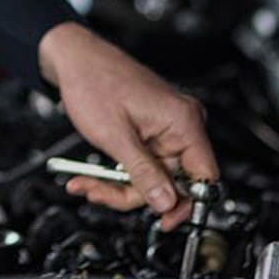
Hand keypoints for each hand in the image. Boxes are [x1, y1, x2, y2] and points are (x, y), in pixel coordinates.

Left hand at [39, 22, 218, 229]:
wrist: (73, 58)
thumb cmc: (93, 81)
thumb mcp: (115, 136)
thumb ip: (143, 173)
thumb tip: (167, 203)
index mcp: (183, 122)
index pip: (204, 177)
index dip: (186, 203)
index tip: (164, 220)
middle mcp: (181, 124)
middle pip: (173, 182)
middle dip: (134, 193)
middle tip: (102, 194)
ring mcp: (165, 128)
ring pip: (153, 176)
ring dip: (119, 186)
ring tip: (89, 185)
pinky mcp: (150, 131)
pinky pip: (142, 163)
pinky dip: (118, 174)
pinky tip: (94, 177)